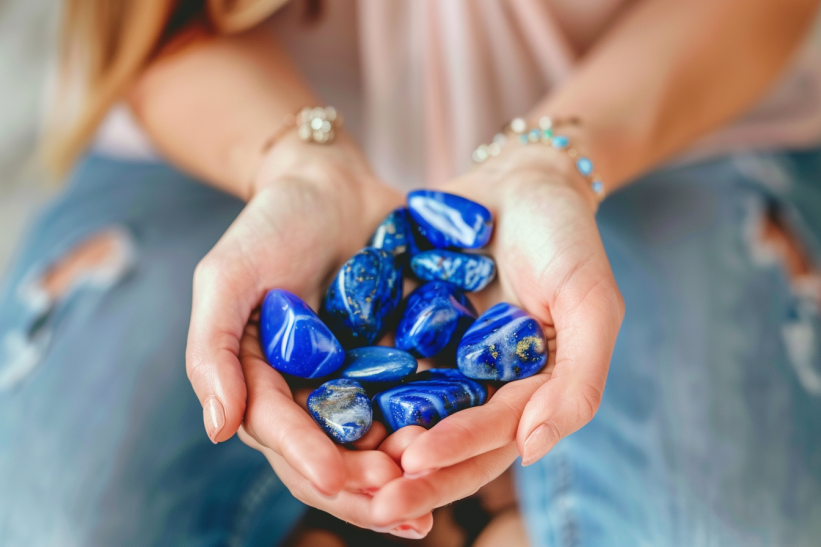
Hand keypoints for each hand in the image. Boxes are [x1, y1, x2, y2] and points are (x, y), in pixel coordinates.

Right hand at [184, 134, 432, 534]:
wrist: (329, 184)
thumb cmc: (268, 225)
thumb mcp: (226, 277)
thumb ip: (214, 350)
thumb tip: (219, 430)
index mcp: (264, 383)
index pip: (283, 435)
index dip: (309, 459)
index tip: (339, 476)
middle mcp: (313, 393)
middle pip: (335, 454)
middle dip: (364, 485)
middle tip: (399, 503)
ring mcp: (360, 379)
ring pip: (381, 440)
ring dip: (405, 470)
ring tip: (435, 488)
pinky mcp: (401, 358)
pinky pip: (419, 398)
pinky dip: (437, 423)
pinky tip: (463, 440)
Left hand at [369, 143, 623, 525]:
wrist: (520, 178)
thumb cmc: (567, 239)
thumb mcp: (591, 303)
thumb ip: (578, 379)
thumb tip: (533, 449)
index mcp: (525, 391)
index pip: (491, 438)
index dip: (456, 455)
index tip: (412, 465)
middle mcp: (479, 385)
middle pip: (443, 442)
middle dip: (409, 475)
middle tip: (367, 498)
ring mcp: (440, 359)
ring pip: (404, 414)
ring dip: (374, 444)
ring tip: (334, 464)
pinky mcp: (406, 329)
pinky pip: (378, 364)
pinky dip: (354, 387)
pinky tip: (318, 400)